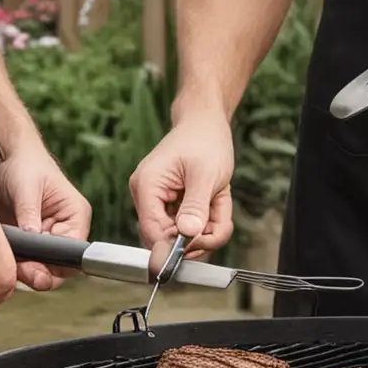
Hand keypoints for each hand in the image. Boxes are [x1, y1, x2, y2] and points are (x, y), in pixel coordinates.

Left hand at [0, 147, 93, 291]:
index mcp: (75, 215)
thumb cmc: (24, 165)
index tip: (35, 271)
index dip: (56, 265)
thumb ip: (30, 214)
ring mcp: (48, 236)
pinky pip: (29, 261)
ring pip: (44, 267)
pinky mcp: (32, 240)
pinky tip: (6, 262)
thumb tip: (32, 238)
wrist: (7, 158)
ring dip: (28, 271)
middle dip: (41, 272)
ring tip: (10, 268)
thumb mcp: (27, 189)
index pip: (74, 250)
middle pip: (61, 265)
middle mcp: (66, 228)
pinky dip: (18, 265)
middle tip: (20, 273)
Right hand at [129, 110, 234, 257]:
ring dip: (208, 225)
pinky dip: (208, 219)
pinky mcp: (170, 204)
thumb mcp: (206, 174)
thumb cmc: (205, 139)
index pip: (153, 234)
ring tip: (220, 200)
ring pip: (183, 235)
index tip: (205, 240)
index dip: (179, 246)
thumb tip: (187, 236)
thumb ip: (196, 206)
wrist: (206, 121)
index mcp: (147, 186)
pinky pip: (189, 225)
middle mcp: (146, 196)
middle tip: (221, 217)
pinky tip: (216, 199)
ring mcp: (157, 202)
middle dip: (200, 235)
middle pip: (168, 239)